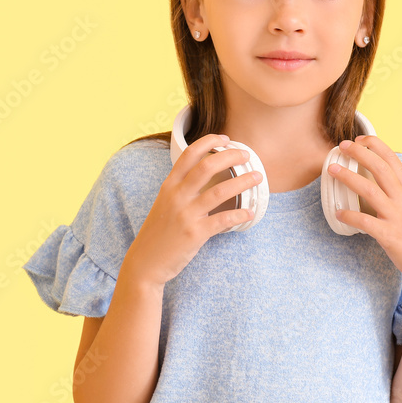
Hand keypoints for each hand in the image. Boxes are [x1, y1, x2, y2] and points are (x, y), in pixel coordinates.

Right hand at [122, 134, 262, 288]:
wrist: (144, 263)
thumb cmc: (157, 234)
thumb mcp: (163, 204)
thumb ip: (181, 189)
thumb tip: (205, 178)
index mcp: (169, 186)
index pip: (189, 154)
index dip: (209, 142)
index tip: (225, 138)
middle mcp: (177, 196)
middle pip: (207, 167)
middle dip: (231, 157)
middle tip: (247, 156)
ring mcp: (186, 215)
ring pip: (220, 191)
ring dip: (243, 182)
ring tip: (257, 178)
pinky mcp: (195, 234)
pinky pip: (223, 220)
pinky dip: (240, 214)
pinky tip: (250, 213)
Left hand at [328, 135, 401, 291]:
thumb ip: (400, 193)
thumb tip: (380, 180)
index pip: (393, 160)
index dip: (376, 145)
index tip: (360, 138)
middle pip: (380, 168)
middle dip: (359, 153)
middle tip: (341, 146)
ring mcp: (397, 217)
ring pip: (370, 190)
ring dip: (348, 178)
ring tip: (332, 169)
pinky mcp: (390, 236)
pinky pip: (365, 222)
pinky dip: (350, 216)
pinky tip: (338, 212)